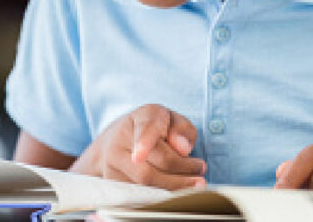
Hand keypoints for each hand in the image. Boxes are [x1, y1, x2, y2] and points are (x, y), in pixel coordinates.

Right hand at [70, 104, 206, 189]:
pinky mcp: (112, 181)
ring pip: (146, 182)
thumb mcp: (173, 120)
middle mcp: (120, 139)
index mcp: (141, 118)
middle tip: (201, 176)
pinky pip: (139, 193)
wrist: (118, 140)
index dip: (141, 142)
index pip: (144, 129)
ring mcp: (111, 162)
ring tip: (194, 185)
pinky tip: (173, 191)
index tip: (138, 156)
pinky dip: (160, 195)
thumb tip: (182, 149)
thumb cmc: (154, 130)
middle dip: (181, 172)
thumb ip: (183, 130)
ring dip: (174, 187)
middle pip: (152, 163)